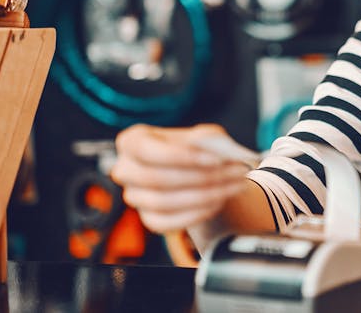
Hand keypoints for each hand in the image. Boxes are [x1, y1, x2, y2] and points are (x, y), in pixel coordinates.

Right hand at [110, 123, 249, 232]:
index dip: (182, 157)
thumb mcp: (204, 136)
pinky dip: (196, 214)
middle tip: (235, 173)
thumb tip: (216, 151)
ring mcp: (134, 197)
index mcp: (132, 142)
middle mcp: (125, 170)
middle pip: (155, 179)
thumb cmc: (197, 150)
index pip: (147, 150)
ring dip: (205, 195)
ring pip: (163, 202)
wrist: (200, 172)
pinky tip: (218, 202)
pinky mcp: (148, 219)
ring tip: (234, 186)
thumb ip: (208, 139)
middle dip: (200, 177)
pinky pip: (166, 223)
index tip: (216, 160)